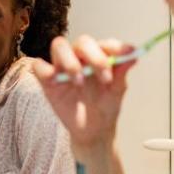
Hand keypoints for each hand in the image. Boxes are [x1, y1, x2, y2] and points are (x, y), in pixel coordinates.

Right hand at [30, 35, 136, 151]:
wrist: (93, 132)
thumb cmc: (105, 108)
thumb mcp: (116, 92)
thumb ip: (121, 73)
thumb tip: (134, 55)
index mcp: (99, 57)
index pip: (105, 44)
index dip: (115, 46)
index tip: (127, 54)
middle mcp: (80, 57)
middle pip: (82, 42)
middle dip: (94, 56)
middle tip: (104, 77)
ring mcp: (62, 67)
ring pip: (59, 45)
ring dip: (71, 61)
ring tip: (79, 82)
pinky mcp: (47, 80)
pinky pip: (39, 66)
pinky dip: (45, 70)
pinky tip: (55, 81)